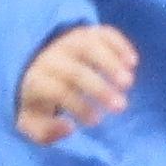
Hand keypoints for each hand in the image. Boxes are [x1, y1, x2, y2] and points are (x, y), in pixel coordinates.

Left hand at [15, 21, 136, 145]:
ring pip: (90, 47)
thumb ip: (45, 132)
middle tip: (120, 107)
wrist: (36, 62)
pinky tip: (132, 63)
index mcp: (37, 79)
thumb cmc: (41, 99)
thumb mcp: (32, 121)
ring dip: (111, 64)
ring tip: (128, 84)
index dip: (78, 106)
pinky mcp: (87, 32)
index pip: (57, 91)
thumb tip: (69, 128)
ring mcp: (70, 41)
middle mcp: (52, 56)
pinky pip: (103, 33)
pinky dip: (119, 45)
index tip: (96, 121)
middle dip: (99, 89)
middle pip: (75, 70)